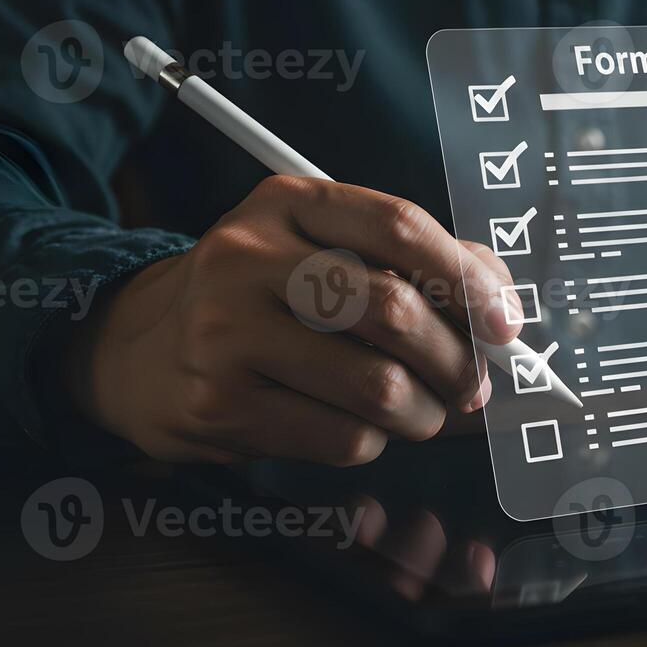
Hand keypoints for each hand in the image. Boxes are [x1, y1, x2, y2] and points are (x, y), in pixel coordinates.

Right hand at [64, 176, 521, 464]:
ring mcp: (226, 332)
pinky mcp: (220, 404)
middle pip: (394, 310)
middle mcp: (249, 257)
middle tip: (472, 386)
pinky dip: (374, 442)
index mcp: (290, 203)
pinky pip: (343, 438)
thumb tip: (502, 315)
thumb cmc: (265, 300)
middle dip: (456, 361)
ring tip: (420, 412)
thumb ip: (418, 264)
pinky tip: (357, 426)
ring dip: (424, 414)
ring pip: (377, 386)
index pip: (400, 225)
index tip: (505, 324)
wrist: (141, 350)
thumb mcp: (325, 251)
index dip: (469, 278)